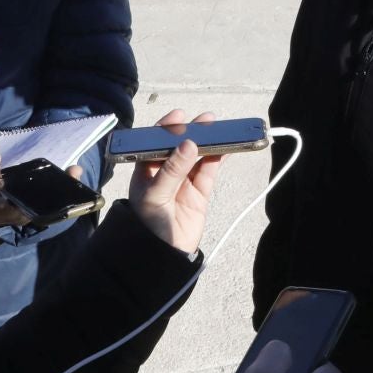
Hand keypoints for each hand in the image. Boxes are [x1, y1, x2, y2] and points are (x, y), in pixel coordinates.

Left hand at [128, 110, 221, 254]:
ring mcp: (183, 182)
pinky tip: (225, 147)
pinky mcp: (199, 193)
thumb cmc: (148, 224)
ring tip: (220, 129)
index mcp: (146, 170)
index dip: (167, 128)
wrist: (163, 256)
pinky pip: (209, 171)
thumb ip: (172, 170)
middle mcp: (165, 172)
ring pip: (197, 156)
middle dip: (192, 131)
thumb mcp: (155, 196)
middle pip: (179, 146)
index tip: (179, 116)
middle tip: (206, 119)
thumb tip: (189, 144)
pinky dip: (218, 158)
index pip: (154, 142)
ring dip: (208, 142)